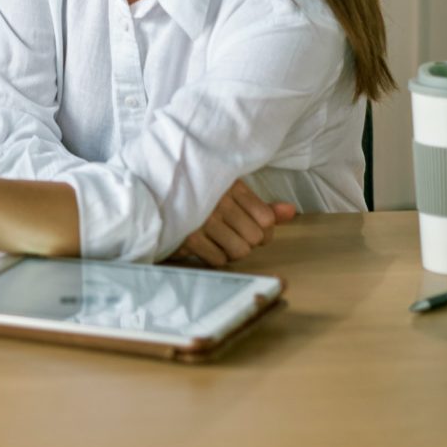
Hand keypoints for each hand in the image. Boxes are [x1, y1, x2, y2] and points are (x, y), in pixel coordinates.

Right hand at [171, 180, 295, 266]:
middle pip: (255, 238)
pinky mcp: (189, 237)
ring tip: (220, 239)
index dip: (264, 229)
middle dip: (248, 241)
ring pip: (240, 251)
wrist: (155, 193)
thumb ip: (262, 206)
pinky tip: (207, 244)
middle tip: (232, 233)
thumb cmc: (198, 194)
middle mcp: (220, 203)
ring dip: (232, 250)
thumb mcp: (230, 192)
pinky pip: (218, 259)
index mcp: (232, 187)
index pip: (267, 219)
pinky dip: (215, 256)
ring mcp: (204, 220)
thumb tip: (290, 212)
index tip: (250, 226)